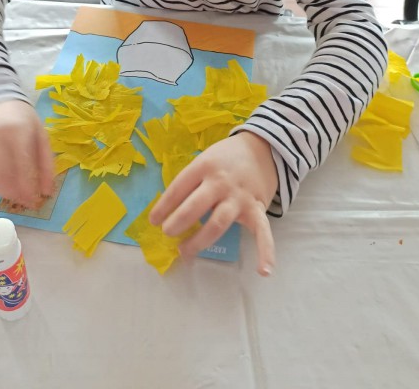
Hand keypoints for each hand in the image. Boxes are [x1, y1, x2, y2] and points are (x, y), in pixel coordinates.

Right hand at [0, 100, 53, 206]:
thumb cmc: (20, 118)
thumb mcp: (39, 133)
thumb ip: (45, 162)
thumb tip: (47, 191)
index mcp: (17, 129)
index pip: (23, 167)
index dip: (29, 189)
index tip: (35, 202)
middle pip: (2, 178)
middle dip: (14, 193)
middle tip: (22, 197)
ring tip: (7, 184)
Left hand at [149, 131, 277, 275]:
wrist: (262, 147)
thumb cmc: (225, 157)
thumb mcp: (205, 158)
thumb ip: (191, 181)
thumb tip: (169, 208)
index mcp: (204, 167)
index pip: (178, 188)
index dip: (163, 206)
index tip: (153, 220)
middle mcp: (220, 182)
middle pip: (194, 207)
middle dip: (177, 223)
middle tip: (167, 233)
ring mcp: (239, 197)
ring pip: (218, 223)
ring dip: (199, 241)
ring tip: (184, 252)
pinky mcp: (257, 209)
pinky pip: (263, 232)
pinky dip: (265, 252)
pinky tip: (263, 271)